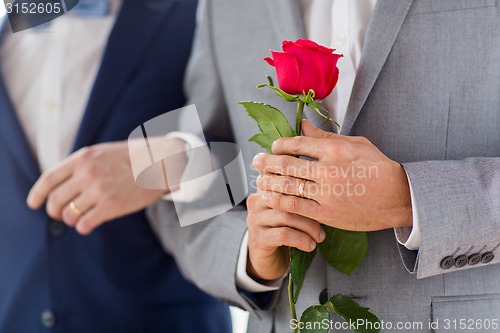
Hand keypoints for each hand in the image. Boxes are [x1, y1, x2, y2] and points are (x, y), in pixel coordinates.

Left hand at [27, 137, 186, 234]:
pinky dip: (82, 227)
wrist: (161, 162)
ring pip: (68, 214)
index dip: (37, 194)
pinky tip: (88, 224)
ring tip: (79, 218)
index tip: (34, 204)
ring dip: (70, 220)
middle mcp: (88, 174)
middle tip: (60, 214)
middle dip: (54, 211)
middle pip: (55, 200)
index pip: (49, 179)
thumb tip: (62, 184)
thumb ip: (82, 165)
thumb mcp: (102, 152)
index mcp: (83, 158)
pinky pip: (84, 223)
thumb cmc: (133, 158)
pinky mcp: (112, 206)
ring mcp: (99, 190)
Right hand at [246, 191, 324, 280]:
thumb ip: (297, 200)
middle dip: (310, 212)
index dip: (306, 191)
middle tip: (325, 222)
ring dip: (309, 227)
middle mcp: (257, 202)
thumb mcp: (289, 213)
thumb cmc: (282, 233)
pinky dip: (301, 240)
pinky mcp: (258, 238)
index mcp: (265, 190)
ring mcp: (255, 220)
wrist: (266, 261)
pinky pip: (283, 235)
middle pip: (288, 199)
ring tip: (319, 237)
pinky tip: (309, 246)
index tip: (323, 201)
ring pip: (287, 217)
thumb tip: (323, 195)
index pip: (287, 183)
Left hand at [253, 120, 412, 231]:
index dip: (279, 145)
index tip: (273, 147)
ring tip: (259, 180)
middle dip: (266, 162)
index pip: (296, 143)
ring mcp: (326, 194)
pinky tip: (269, 198)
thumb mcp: (356, 143)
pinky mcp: (326, 214)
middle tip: (256, 161)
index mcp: (335, 149)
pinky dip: (278, 201)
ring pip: (287, 187)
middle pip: (286, 165)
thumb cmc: (378, 167)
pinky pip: (295, 207)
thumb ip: (325, 135)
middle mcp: (328, 171)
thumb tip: (301, 124)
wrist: (399, 197)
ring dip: (268, 183)